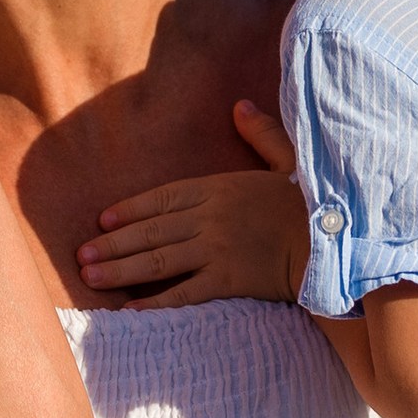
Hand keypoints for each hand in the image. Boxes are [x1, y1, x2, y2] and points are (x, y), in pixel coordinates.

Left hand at [77, 101, 309, 306]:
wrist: (338, 241)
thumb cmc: (316, 203)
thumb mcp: (287, 161)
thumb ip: (260, 134)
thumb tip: (241, 106)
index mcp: (220, 186)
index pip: (161, 197)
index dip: (129, 209)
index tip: (102, 220)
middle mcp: (210, 216)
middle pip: (150, 230)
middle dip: (112, 244)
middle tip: (80, 256)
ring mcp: (217, 249)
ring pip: (157, 260)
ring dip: (121, 269)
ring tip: (90, 277)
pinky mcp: (229, 280)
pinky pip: (184, 293)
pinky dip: (155, 303)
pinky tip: (129, 311)